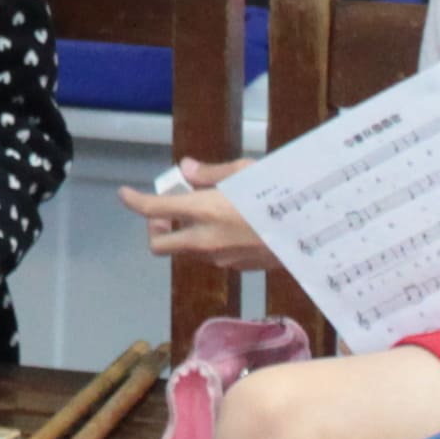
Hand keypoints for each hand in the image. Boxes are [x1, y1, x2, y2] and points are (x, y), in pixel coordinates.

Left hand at [120, 165, 275, 272]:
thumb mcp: (248, 172)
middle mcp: (205, 240)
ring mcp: (220, 258)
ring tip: (206, 212)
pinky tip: (230, 226)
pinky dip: (208, 241)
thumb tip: (186, 170)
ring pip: (185, 251)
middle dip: (155, 228)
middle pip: (158, 245)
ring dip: (184, 234)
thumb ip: (212, 173)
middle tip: (167, 212)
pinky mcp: (237, 268)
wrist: (314, 234)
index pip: (153, 209)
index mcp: (204, 211)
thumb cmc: (281, 194)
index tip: (125, 194)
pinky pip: (210, 255)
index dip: (134, 201)